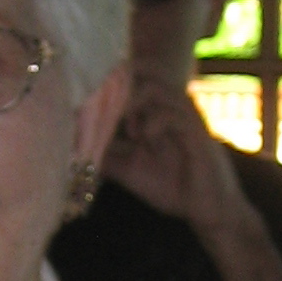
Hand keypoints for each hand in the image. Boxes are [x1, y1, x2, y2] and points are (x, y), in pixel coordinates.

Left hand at [104, 76, 253, 240]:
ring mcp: (186, 117)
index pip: (136, 77)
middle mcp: (172, 106)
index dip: (112, 78)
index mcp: (157, 110)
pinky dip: (152, 123)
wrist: (205, 209)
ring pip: (158, 87)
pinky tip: (143, 138)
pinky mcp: (196, 133)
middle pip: (146, 71)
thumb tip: (76, 150)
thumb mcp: (129, 170)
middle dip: (119, 82)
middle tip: (99, 101)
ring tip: (122, 125)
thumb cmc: (171, 187)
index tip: (88, 94)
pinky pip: (173, 114)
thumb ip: (106, 156)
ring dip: (133, 102)